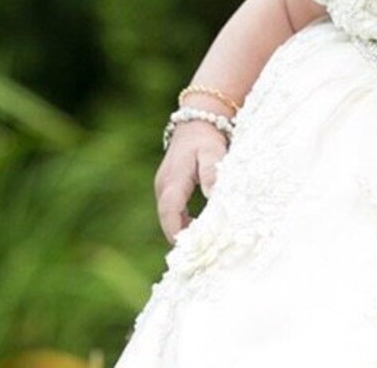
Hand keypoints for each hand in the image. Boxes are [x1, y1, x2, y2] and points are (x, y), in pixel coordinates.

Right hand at [155, 122, 228, 241]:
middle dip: (179, 236)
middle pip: (167, 218)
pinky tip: (195, 229)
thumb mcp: (212, 152)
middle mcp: (163, 186)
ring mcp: (163, 187)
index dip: (176, 231)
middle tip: (197, 253)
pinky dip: (180, 221)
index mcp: (173, 179)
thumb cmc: (206, 138)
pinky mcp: (168, 188)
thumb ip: (211, 173)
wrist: (196, 123)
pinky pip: (171, 210)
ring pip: (168, 215)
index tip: (188, 247)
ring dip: (180, 229)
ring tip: (199, 245)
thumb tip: (212, 195)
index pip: (170, 211)